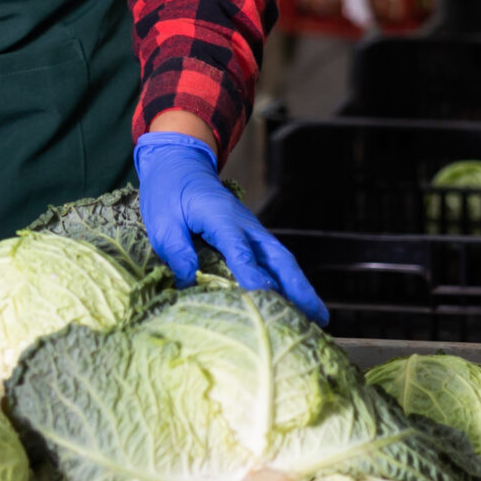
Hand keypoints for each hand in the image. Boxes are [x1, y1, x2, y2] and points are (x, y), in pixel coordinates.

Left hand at [134, 131, 328, 324]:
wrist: (180, 162)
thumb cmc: (169, 190)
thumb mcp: (162, 222)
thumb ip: (177, 253)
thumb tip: (189, 285)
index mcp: (222, 218)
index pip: (242, 253)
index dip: (254, 279)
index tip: (265, 302)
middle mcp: (245, 225)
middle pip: (279, 258)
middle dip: (299, 288)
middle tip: (318, 318)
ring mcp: (251, 229)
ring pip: (282, 260)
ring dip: (301, 287)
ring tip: (318, 316)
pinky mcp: (249, 234)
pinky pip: (273, 259)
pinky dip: (288, 280)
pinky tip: (294, 300)